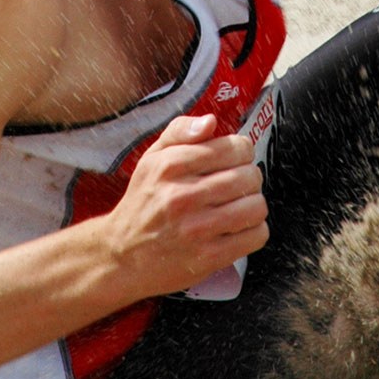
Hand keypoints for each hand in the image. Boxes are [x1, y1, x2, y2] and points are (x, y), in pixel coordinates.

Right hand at [105, 114, 268, 297]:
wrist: (122, 254)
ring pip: (256, 206)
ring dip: (253, 204)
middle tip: (238, 183)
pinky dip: (254, 230)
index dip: (242, 151)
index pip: (234, 148)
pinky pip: (255, 236)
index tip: (236, 159)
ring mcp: (196, 229)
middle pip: (249, 176)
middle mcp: (183, 196)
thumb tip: (211, 121)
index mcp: (171, 165)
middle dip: (250, 177)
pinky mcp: (208, 257)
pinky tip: (238, 228)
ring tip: (239, 205)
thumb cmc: (143, 202)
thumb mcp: (152, 158)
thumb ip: (180, 131)